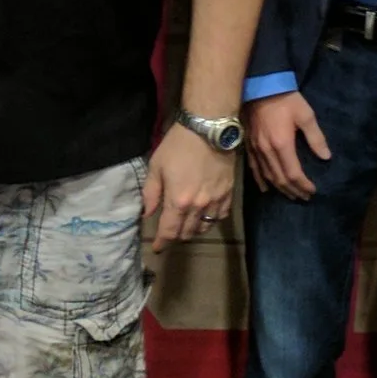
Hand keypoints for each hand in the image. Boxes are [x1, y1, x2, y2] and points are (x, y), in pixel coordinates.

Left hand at [142, 122, 235, 249]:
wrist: (209, 129)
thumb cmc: (178, 145)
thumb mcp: (156, 166)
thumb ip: (151, 193)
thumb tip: (148, 213)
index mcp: (178, 201)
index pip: (169, 231)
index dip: (162, 243)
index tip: (157, 248)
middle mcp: (198, 207)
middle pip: (187, 232)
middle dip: (176, 235)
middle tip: (170, 231)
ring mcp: (215, 201)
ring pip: (204, 227)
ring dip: (193, 230)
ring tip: (186, 224)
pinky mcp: (228, 193)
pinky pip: (220, 216)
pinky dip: (211, 220)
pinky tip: (205, 215)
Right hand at [247, 90, 329, 199]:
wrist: (261, 85)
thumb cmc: (286, 99)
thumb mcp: (306, 115)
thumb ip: (316, 138)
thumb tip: (326, 157)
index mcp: (282, 144)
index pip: (293, 174)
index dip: (303, 185)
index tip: (313, 191)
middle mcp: (267, 151)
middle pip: (280, 179)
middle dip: (293, 190)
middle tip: (304, 197)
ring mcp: (256, 149)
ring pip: (267, 176)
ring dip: (280, 188)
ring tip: (291, 195)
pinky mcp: (249, 145)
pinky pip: (254, 168)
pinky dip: (261, 181)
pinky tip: (266, 188)